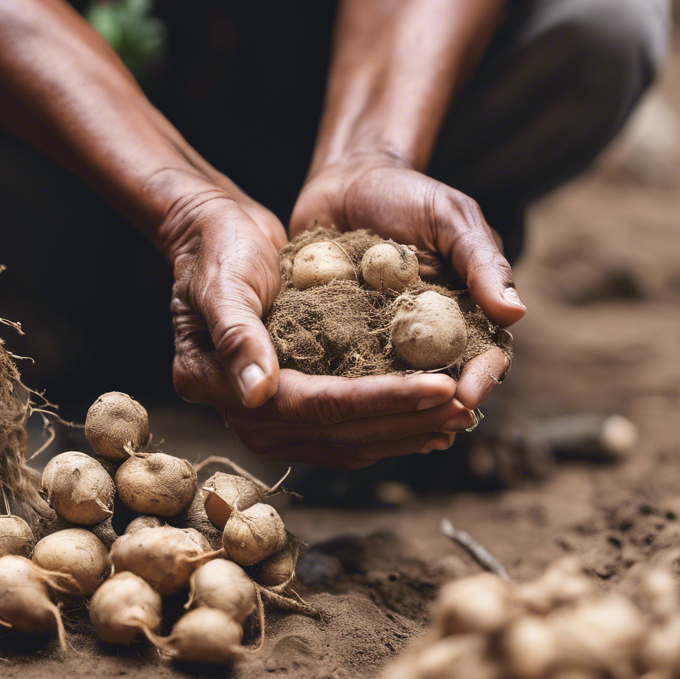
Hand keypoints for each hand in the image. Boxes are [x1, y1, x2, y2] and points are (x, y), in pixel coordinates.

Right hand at [166, 188, 472, 466]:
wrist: (213, 237)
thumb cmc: (218, 249)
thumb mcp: (223, 281)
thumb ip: (236, 336)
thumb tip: (258, 395)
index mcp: (214, 384)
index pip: (311, 405)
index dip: (379, 400)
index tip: (441, 387)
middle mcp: (241, 415)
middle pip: (334, 432)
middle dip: (405, 422)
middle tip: (466, 407)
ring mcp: (266, 419)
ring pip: (345, 441)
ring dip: (405, 431)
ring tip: (459, 418)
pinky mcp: (291, 410)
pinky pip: (342, 433)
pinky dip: (388, 427)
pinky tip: (426, 421)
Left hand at [290, 153, 525, 413]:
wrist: (345, 181)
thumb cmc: (408, 196)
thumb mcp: (450, 219)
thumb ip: (481, 261)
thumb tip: (515, 312)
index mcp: (460, 314)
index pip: (480, 357)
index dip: (478, 380)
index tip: (466, 395)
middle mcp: (420, 337)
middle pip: (433, 384)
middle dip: (431, 408)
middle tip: (424, 425)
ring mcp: (375, 339)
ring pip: (384, 385)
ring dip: (382, 406)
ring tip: (373, 422)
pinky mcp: (333, 335)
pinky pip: (336, 365)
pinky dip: (333, 382)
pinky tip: (324, 397)